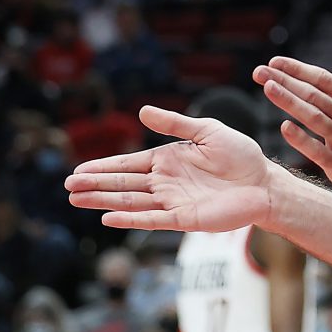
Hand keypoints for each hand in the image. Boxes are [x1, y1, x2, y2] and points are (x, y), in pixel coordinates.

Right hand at [65, 106, 274, 230]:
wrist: (264, 181)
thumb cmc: (240, 155)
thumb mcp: (207, 131)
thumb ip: (175, 124)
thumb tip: (142, 111)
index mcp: (168, 160)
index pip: (128, 164)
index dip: (103, 167)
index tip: (78, 169)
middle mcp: (165, 182)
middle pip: (123, 184)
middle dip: (95, 184)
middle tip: (67, 185)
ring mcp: (173, 201)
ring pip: (131, 202)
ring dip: (104, 200)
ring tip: (76, 199)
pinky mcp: (185, 218)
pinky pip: (153, 220)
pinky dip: (131, 220)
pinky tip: (108, 217)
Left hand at [254, 28, 331, 205]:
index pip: (325, 79)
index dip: (298, 69)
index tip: (275, 61)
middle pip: (315, 96)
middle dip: (284, 82)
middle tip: (259, 72)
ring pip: (315, 119)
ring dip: (288, 103)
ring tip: (267, 88)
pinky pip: (320, 152)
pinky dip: (302, 139)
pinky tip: (285, 127)